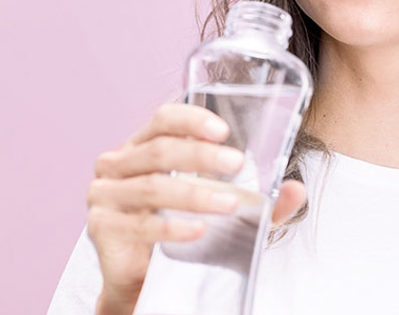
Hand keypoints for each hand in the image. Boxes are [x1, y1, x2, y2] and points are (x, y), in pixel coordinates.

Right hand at [86, 101, 306, 313]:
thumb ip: (257, 202)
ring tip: (230, 203)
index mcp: (141, 147)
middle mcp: (117, 164)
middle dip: (201, 155)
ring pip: (152, 186)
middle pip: (159, 149)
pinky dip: (173, 226)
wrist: (140, 280)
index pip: (162, 119)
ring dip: (195, 193)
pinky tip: (199, 230)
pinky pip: (140, 224)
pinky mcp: (102, 226)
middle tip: (237, 164)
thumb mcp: (217, 210)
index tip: (222, 129)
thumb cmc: (177, 232)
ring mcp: (104, 195)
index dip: (191, 118)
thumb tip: (296, 190)